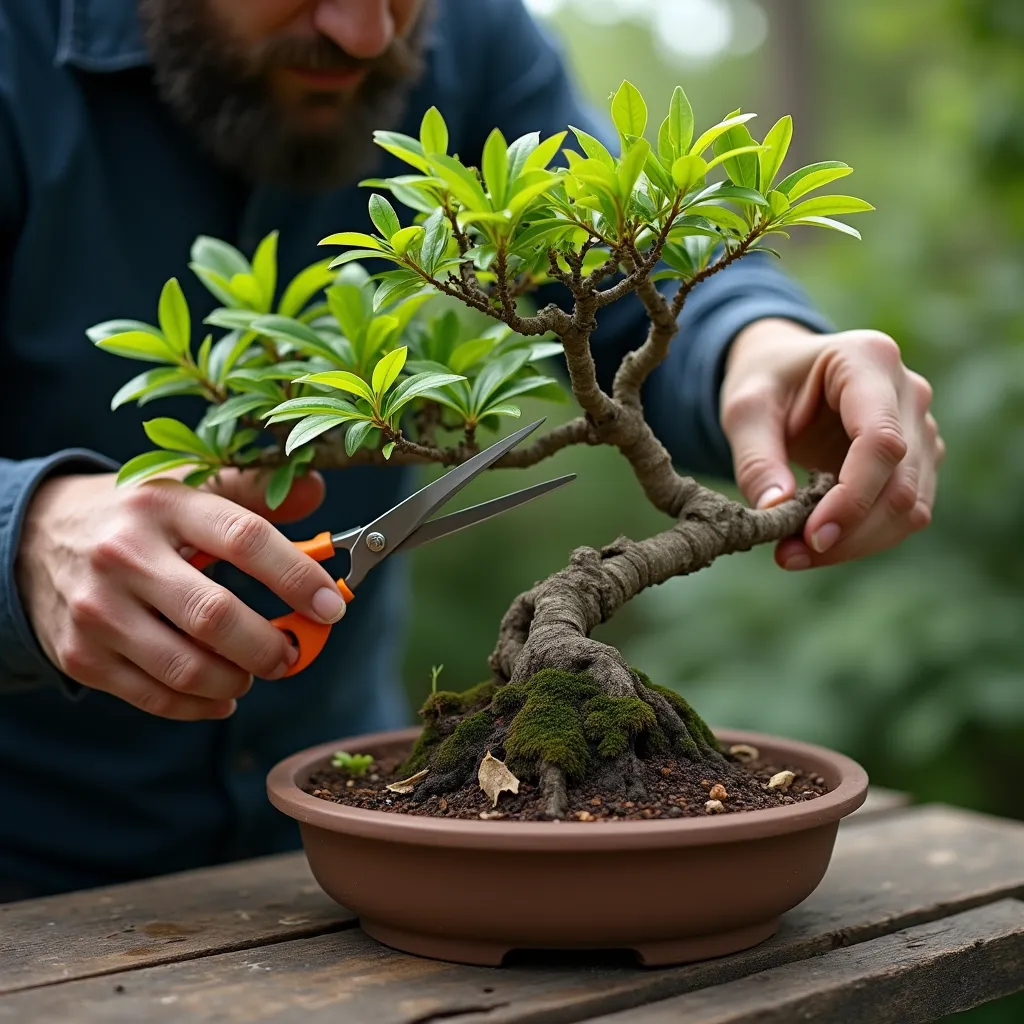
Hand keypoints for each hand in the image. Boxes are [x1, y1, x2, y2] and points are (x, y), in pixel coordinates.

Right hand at [15, 467, 345, 720]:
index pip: (245, 539)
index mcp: (165, 506)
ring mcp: (97, 609)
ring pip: (186, 668)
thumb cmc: (136, 516)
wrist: (33, 538)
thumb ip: (252, 490)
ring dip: (237, 680)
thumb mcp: (187, 488)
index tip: (331, 605)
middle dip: (269, 645)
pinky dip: (201, 707)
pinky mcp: (80, 655)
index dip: (297, 576)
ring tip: (256, 670)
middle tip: (292, 652)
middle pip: (215, 616)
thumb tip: (316, 492)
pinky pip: (154, 697)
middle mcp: (125, 555)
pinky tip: (223, 697)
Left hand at [720, 319, 944, 570]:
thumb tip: (775, 510)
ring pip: (910, 505)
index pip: (881, 441)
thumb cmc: (764, 382)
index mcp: (869, 360)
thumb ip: (756, 458)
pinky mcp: (919, 460)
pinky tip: (817, 542)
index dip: (852, 497)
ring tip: (794, 553)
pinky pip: (904, 512)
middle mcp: (909, 392)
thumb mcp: (744, 410)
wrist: (784, 372)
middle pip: (900, 482)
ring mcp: (921, 427)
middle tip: (788, 555)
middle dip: (849, 531)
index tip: (812, 536)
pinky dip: (863, 537)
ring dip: (857, 542)